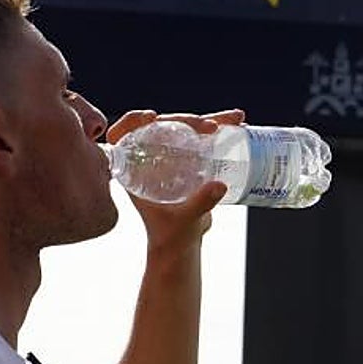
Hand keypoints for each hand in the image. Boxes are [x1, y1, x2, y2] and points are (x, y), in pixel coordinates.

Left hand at [106, 108, 245, 254]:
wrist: (183, 246)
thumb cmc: (171, 236)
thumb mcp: (183, 221)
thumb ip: (199, 204)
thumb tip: (219, 186)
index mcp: (134, 170)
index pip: (123, 136)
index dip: (132, 121)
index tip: (152, 117)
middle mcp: (151, 159)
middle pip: (163, 127)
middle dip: (188, 120)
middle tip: (210, 126)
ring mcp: (171, 157)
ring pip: (186, 129)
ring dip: (211, 120)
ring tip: (235, 118)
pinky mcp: (190, 160)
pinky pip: (203, 139)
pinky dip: (222, 131)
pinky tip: (239, 124)